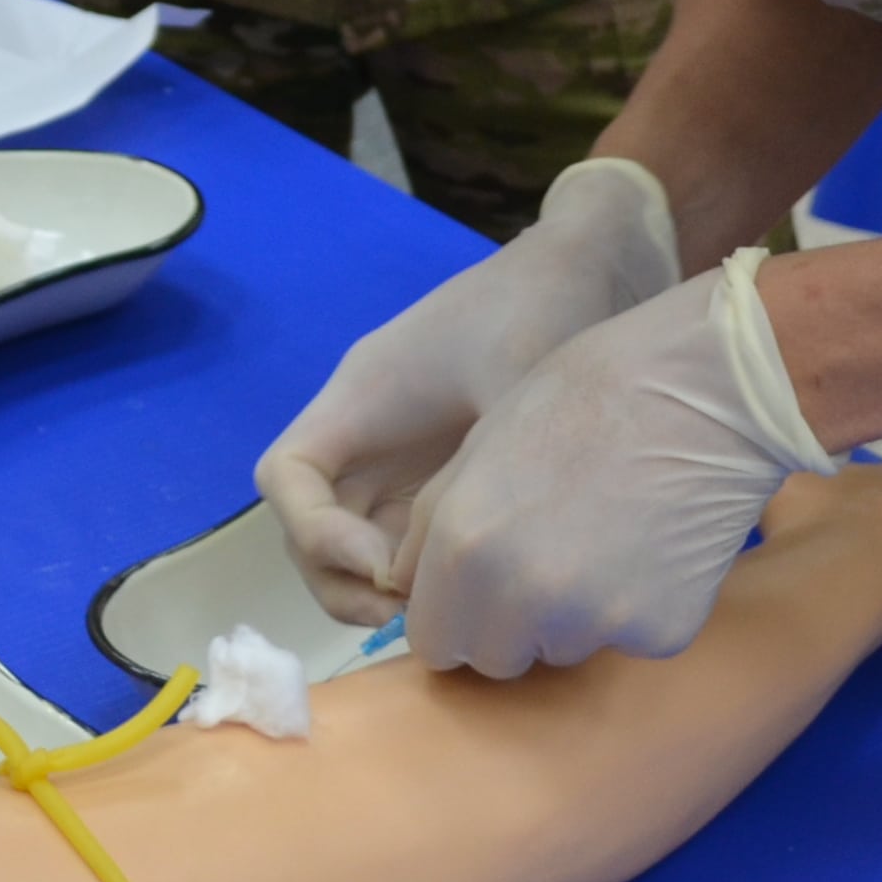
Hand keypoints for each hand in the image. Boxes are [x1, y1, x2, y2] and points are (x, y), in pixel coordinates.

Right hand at [254, 158, 679, 622]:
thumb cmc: (544, 309)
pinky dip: (423, 579)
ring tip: (447, 613)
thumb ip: (481, 472)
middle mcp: (367, 434)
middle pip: (309, 524)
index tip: (385, 566)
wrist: (595, 269)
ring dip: (379, 588)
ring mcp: (403, 461)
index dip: (316, 533)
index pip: (286, 475)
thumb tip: (456, 565)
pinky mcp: (443, 480)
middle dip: (343, 578)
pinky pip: (405, 543)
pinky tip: (476, 596)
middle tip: (415, 613)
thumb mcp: (515, 383)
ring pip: (353, 543)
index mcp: (362, 396)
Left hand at [397, 248, 839, 678]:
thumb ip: (436, 529)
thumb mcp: (479, 447)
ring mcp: (594, 621)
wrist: (706, 388)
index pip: (433, 643)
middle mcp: (521, 596)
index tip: (479, 588)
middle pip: (494, 660)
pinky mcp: (658, 632)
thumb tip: (411, 593)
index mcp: (463, 546)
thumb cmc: (586, 395)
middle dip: (509, 626)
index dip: (456, 615)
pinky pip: (627, 639)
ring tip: (604, 535)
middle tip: (546, 556)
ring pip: (561, 651)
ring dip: (570, 617)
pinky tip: (652, 544)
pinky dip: (635, 608)